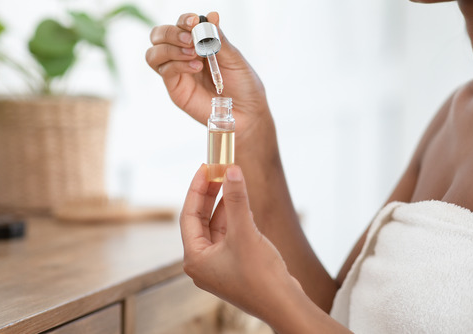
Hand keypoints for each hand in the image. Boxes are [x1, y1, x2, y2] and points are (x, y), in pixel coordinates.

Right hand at [146, 12, 269, 129]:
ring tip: (194, 54)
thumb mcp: (234, 58)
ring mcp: (177, 72)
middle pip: (158, 35)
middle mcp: (183, 54)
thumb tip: (211, 15)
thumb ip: (218, 39)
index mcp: (197, 42)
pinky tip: (196, 67)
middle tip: (191, 40)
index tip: (194, 21)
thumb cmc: (243, 83)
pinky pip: (165, 71)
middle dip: (171, 33)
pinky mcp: (175, 89)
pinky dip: (178, 65)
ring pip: (154, 54)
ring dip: (171, 49)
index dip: (184, 20)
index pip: (180, 24)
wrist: (247, 111)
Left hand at [180, 164, 303, 323]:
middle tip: (219, 170)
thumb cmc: (260, 276)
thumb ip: (237, 200)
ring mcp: (219, 266)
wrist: (284, 304)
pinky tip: (243, 204)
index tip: (205, 168)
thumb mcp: (245, 232)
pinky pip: (229, 235)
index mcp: (195, 258)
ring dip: (224, 205)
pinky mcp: (235, 266)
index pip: (188, 215)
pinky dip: (235, 218)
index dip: (196, 189)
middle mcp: (203, 263)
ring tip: (232, 181)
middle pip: (201, 220)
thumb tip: (231, 171)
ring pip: (217, 227)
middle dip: (210, 195)